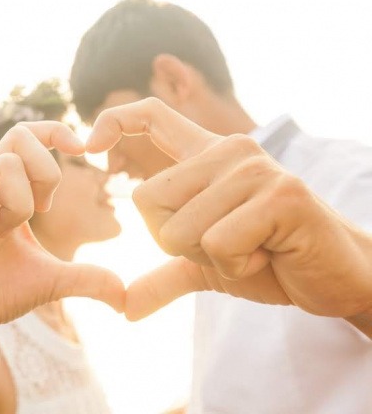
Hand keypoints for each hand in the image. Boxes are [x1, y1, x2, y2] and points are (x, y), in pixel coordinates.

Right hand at [0, 121, 124, 342]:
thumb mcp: (50, 282)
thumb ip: (86, 279)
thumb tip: (126, 299)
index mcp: (10, 192)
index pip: (31, 139)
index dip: (56, 132)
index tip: (82, 149)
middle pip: (20, 136)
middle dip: (44, 171)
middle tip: (41, 210)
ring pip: (2, 163)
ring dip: (17, 201)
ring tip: (4, 231)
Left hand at [87, 98, 371, 321]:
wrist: (336, 277)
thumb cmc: (271, 261)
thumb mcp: (208, 266)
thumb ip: (165, 275)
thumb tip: (122, 307)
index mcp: (208, 155)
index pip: (151, 115)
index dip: (113, 120)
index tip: (87, 145)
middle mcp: (228, 150)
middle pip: (146, 200)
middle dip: (175, 242)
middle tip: (227, 244)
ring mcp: (254, 170)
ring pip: (178, 228)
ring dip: (210, 258)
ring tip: (252, 248)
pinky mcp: (280, 196)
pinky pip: (217, 244)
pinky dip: (235, 267)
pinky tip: (267, 255)